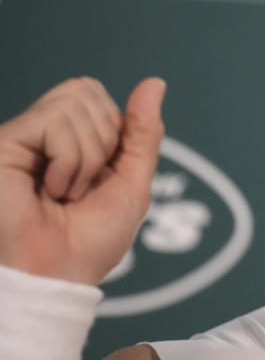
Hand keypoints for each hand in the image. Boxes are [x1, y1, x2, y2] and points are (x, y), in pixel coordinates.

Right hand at [0, 77, 165, 285]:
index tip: (102, 176)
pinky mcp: (4, 143)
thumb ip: (144, 132)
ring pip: (74, 102)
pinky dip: (68, 160)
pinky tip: (49, 189)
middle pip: (87, 91)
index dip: (115, 133)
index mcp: (68, 140)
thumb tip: (155, 83)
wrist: (57, 276)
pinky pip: (55, 120)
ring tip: (64, 192)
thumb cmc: (89, 242)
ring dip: (86, 158)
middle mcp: (40, 135)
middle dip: (103, 143)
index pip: (98, 96)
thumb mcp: (132, 182)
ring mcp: (21, 137)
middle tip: (82, 187)